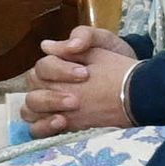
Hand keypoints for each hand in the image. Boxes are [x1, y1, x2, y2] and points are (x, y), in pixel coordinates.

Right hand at [18, 26, 141, 133]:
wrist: (135, 83)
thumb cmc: (115, 58)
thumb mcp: (104, 41)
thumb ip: (83, 36)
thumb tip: (54, 45)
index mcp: (54, 64)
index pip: (43, 67)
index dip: (59, 71)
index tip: (84, 74)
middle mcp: (46, 85)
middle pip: (33, 88)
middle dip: (52, 96)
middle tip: (75, 100)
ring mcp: (49, 106)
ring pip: (30, 109)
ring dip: (46, 111)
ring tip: (65, 116)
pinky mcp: (57, 124)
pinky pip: (37, 129)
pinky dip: (43, 127)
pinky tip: (61, 124)